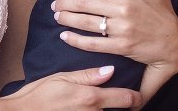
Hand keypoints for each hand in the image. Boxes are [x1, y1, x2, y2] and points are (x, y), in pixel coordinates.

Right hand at [0, 66, 141, 110]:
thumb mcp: (62, 78)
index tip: (139, 96)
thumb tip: (111, 70)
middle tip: (128, 101)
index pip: (125, 99)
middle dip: (125, 107)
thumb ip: (88, 76)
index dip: (136, 98)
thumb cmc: (38, 95)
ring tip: (112, 106)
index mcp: (90, 98)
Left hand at [52, 0, 177, 75]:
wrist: (174, 42)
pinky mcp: (120, 46)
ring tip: (57, 16)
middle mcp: (122, 7)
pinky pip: (92, 43)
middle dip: (64, 3)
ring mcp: (121, 28)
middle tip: (55, 4)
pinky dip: (75, 39)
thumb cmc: (163, 11)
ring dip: (66, 18)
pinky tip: (65, 35)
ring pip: (85, 21)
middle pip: (83, 2)